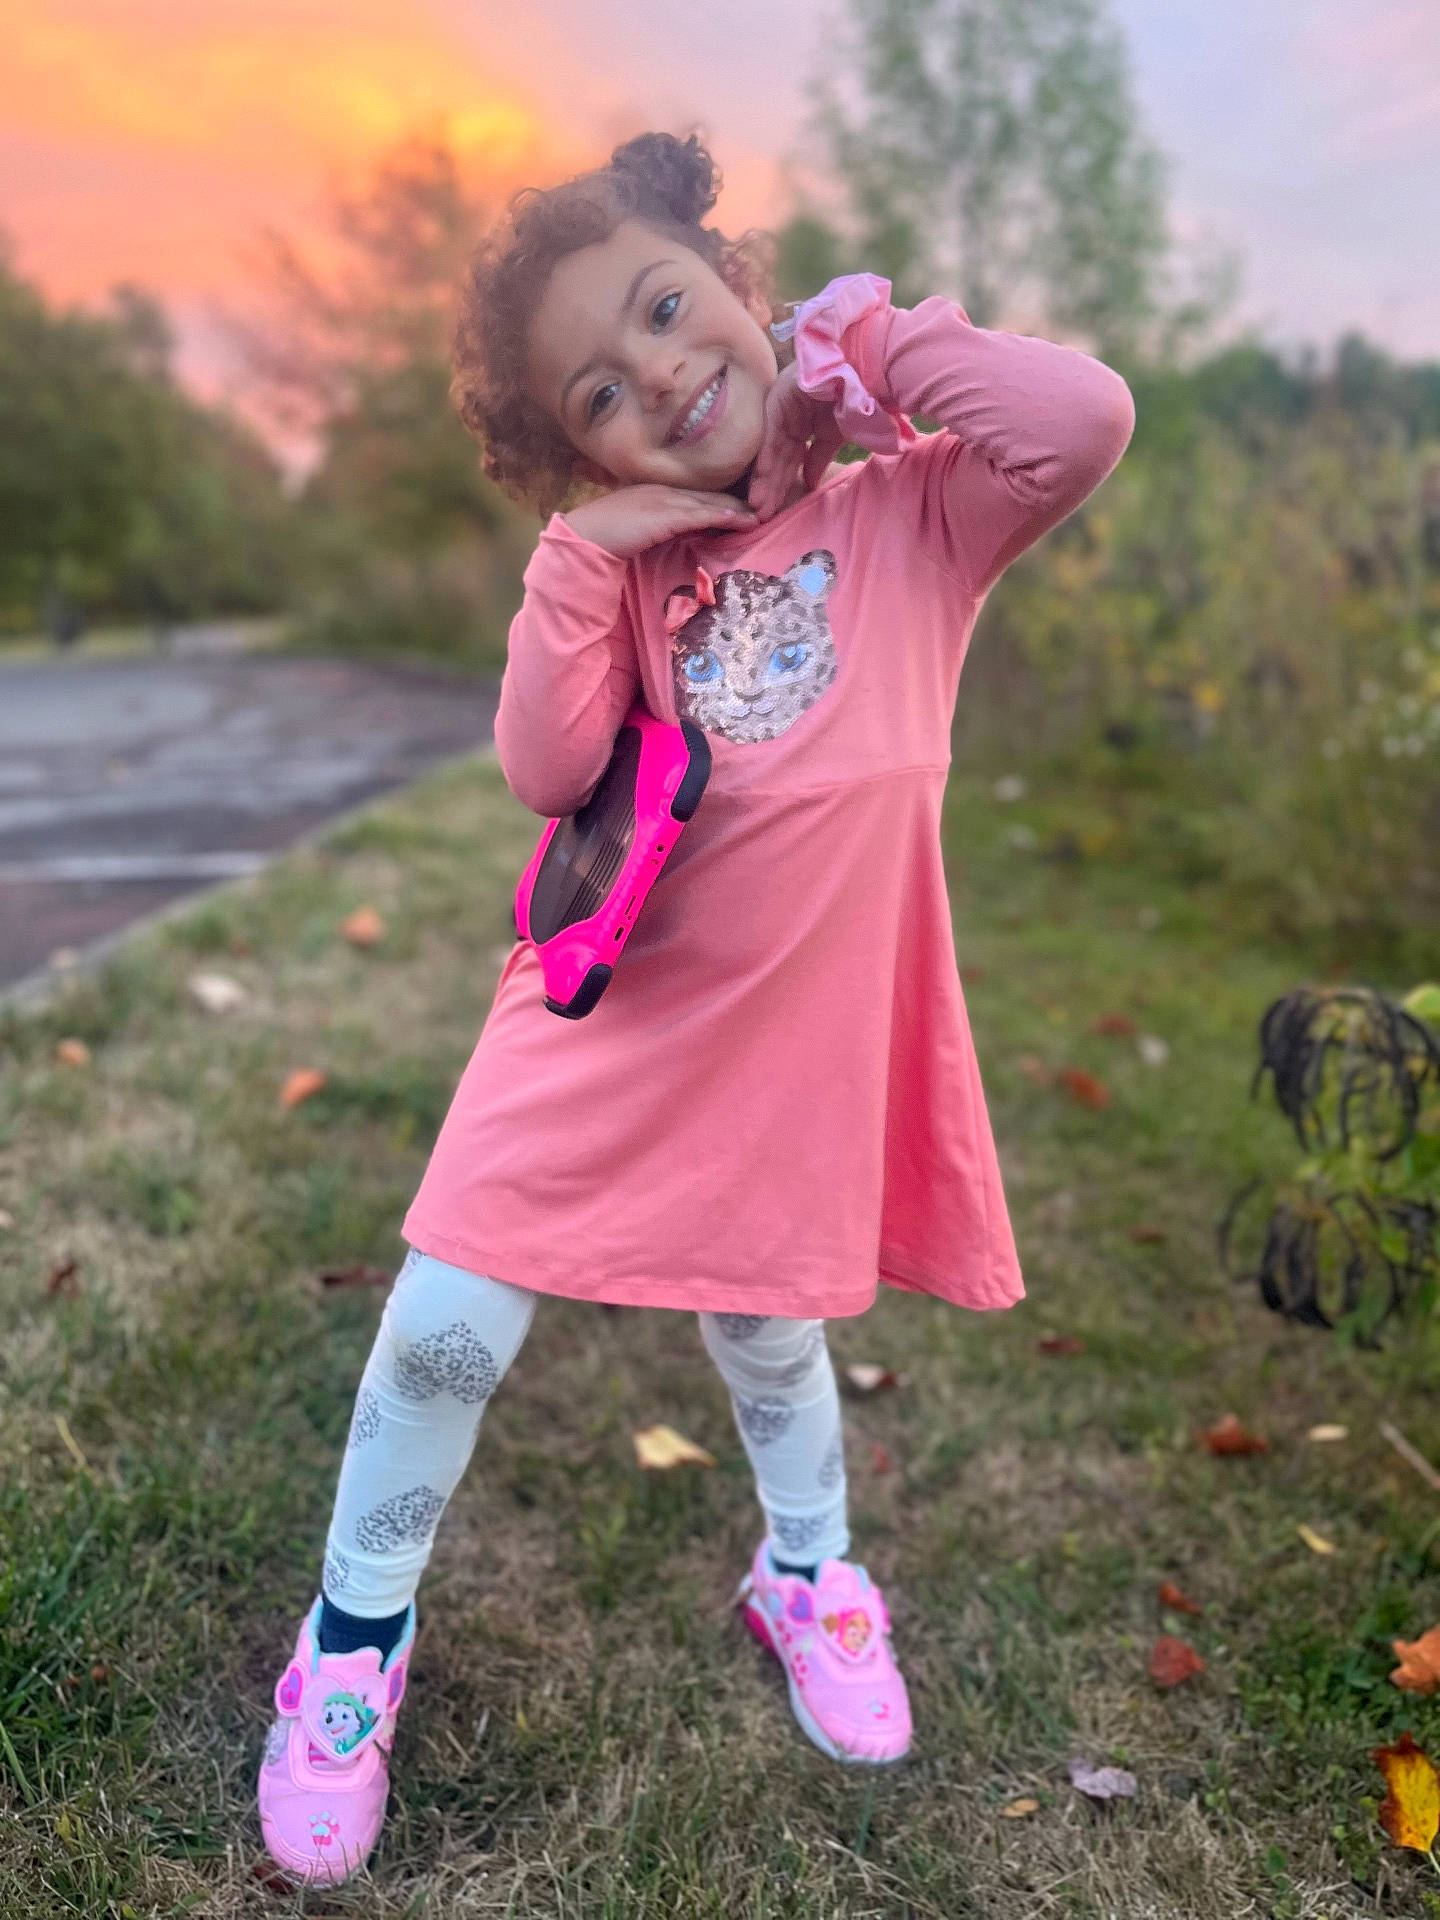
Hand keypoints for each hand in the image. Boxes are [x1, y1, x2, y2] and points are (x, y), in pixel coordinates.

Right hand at [562, 485, 755, 558]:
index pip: (700, 493)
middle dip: (739, 500)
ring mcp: (665, 500)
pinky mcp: (664, 515)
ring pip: (709, 502)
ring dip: (737, 509)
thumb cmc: (609, 534)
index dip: (725, 498)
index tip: (748, 504)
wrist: (587, 535)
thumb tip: (681, 532)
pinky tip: (739, 518)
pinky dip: (720, 515)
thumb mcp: (641, 526)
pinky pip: (698, 514)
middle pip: (711, 493)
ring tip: (761, 514)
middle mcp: (667, 490)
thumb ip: (661, 524)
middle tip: (766, 505)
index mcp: (661, 490)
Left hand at [746, 362, 845, 520]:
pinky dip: (767, 457)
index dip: (781, 486)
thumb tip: (810, 485)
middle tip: (760, 517)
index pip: (787, 461)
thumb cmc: (854, 400)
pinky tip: (762, 479)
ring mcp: (781, 411)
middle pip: (777, 461)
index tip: (773, 512)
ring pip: (771, 452)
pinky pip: (771, 435)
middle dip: (769, 490)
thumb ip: (818, 459)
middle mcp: (787, 420)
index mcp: (800, 427)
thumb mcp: (835, 437)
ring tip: (757, 507)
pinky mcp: (779, 402)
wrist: (864, 371)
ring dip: (764, 480)